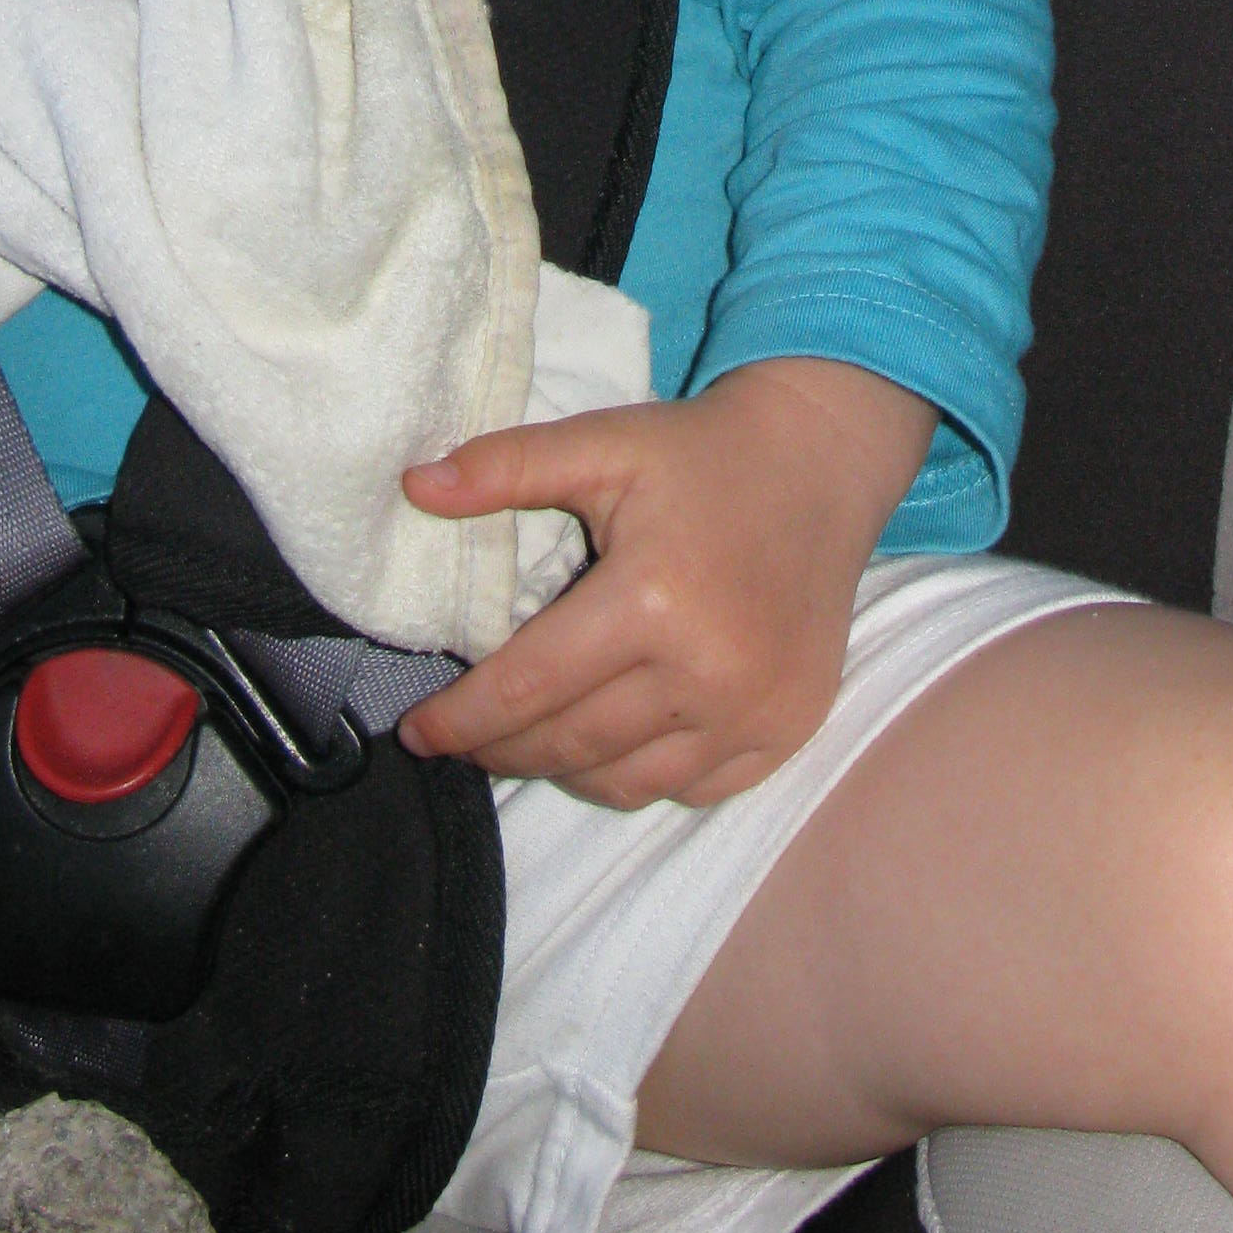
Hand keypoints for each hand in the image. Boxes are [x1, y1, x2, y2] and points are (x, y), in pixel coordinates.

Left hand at [393, 358, 935, 807]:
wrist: (820, 467)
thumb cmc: (701, 454)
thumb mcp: (603, 444)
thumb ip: (507, 467)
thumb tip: (413, 487)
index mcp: (652, 599)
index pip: (530, 687)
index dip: (462, 719)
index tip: (416, 733)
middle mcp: (706, 670)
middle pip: (570, 743)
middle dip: (499, 750)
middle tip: (456, 743)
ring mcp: (751, 710)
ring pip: (625, 781)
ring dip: (561, 771)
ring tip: (522, 745)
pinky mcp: (785, 729)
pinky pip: (690, 788)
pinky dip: (635, 778)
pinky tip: (605, 750)